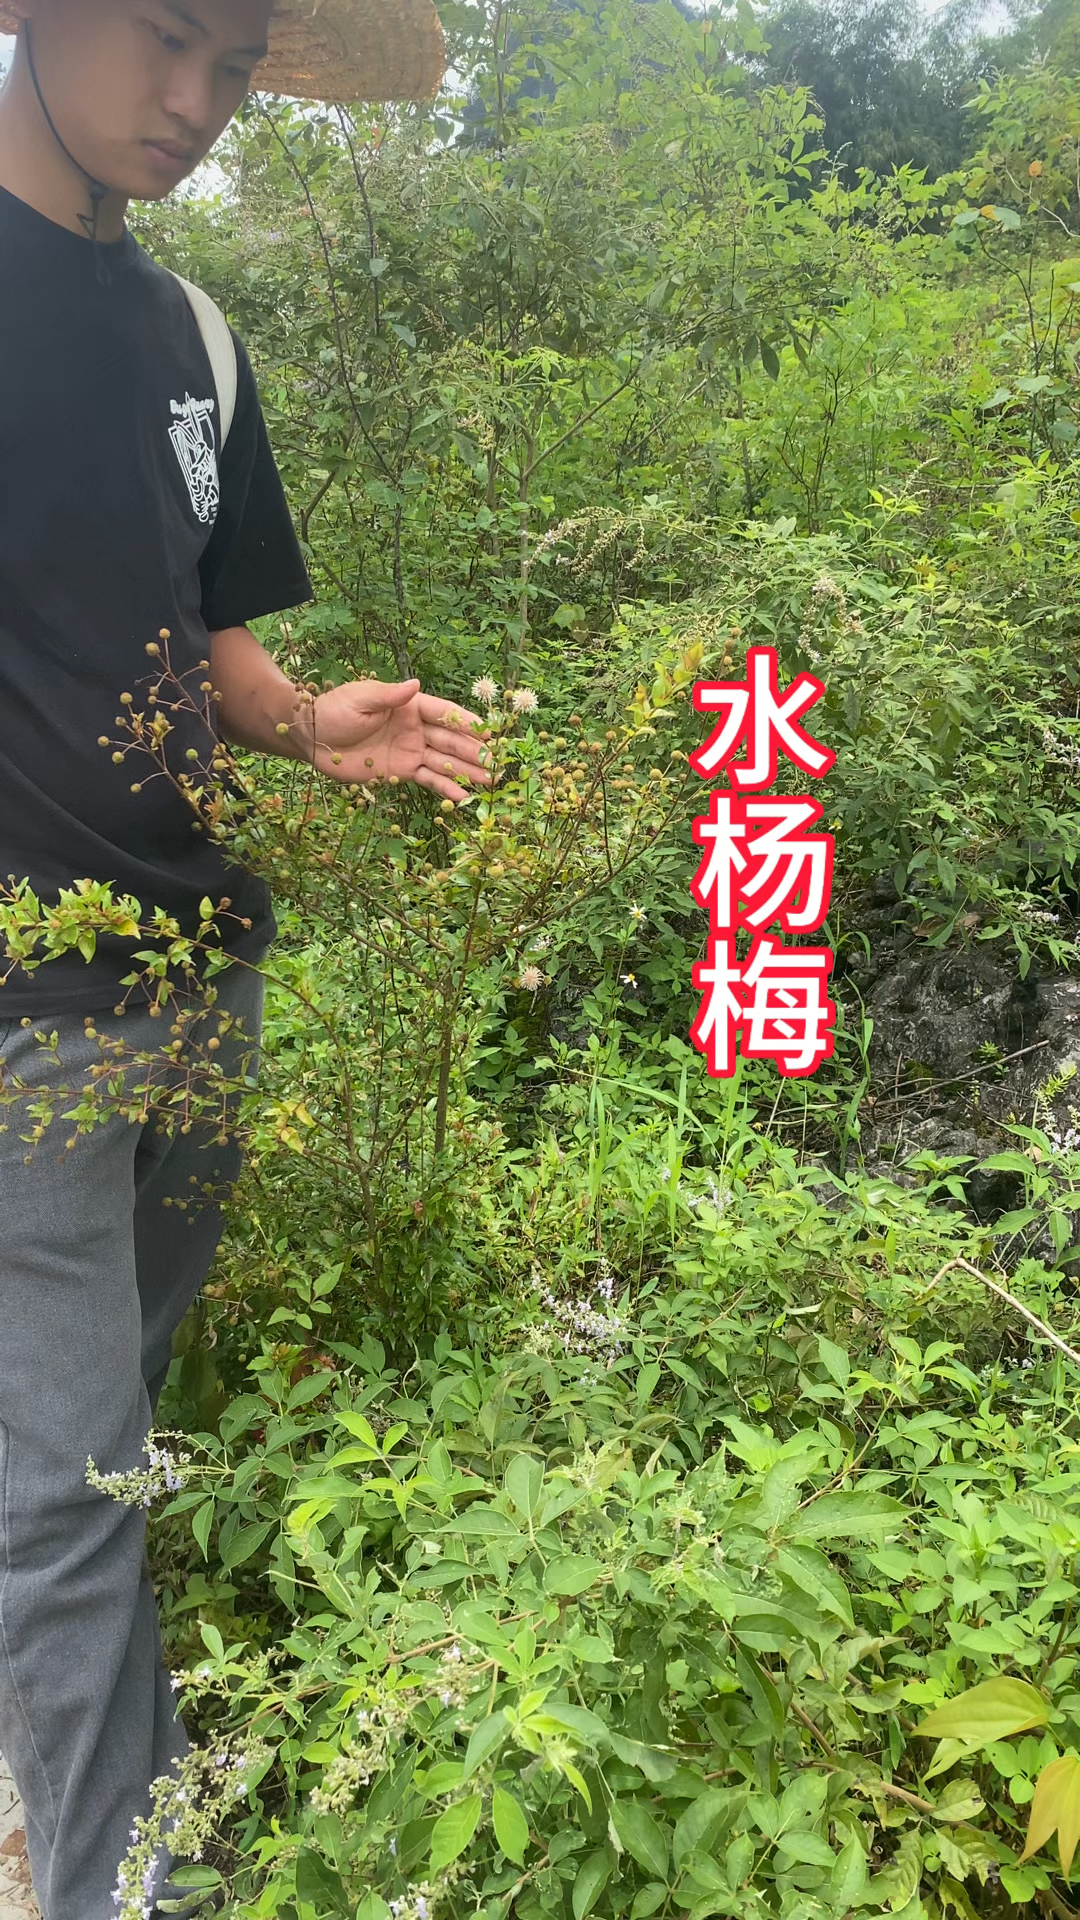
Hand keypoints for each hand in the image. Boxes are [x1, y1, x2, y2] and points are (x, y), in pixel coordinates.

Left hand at [304, 677, 492, 802]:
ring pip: (444, 762)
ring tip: (490, 781)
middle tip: (496, 763)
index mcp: (409, 706)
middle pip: (450, 740)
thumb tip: (416, 684)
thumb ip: (389, 696)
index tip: (488, 733)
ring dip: (467, 771)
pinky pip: (428, 780)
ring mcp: (411, 750)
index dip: (466, 723)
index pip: (444, 713)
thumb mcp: (360, 699)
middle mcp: (415, 728)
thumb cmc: (334, 711)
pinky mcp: (401, 771)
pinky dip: (446, 788)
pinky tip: (464, 797)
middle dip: (474, 751)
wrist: (312, 737)